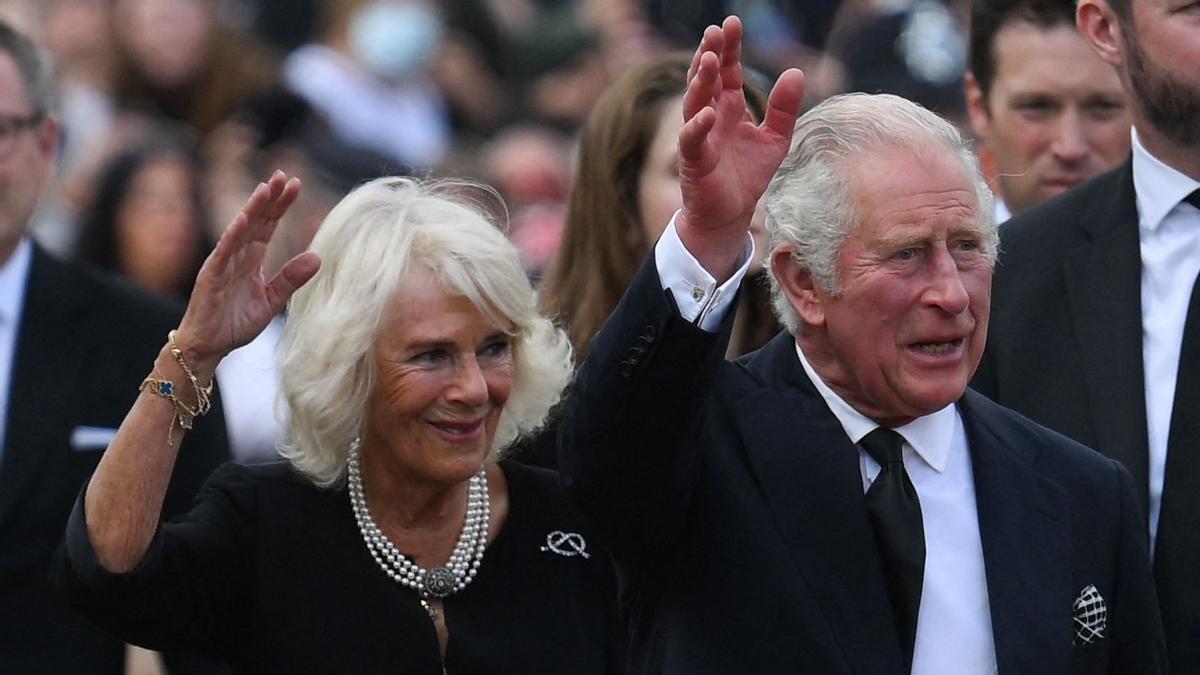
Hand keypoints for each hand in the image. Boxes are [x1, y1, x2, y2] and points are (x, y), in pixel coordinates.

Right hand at [175, 171, 320, 373]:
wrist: (209, 347)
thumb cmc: (234, 323)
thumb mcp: (271, 300)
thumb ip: (291, 278)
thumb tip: (318, 257)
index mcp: (251, 259)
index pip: (269, 225)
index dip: (281, 206)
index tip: (296, 186)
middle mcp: (237, 256)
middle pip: (256, 220)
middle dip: (270, 198)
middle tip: (284, 176)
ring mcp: (222, 263)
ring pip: (240, 230)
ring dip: (252, 209)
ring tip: (266, 189)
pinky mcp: (211, 276)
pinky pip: (223, 252)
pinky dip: (232, 235)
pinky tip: (243, 219)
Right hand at [677, 16, 804, 279]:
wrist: (729, 215)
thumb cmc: (747, 175)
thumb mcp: (775, 139)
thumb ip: (785, 108)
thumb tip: (797, 71)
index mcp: (729, 108)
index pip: (728, 71)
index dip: (730, 49)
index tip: (731, 23)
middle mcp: (711, 117)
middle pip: (708, 80)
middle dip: (710, 56)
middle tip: (714, 32)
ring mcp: (699, 138)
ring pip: (695, 103)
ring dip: (700, 83)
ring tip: (709, 61)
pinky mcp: (694, 162)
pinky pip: (692, 140)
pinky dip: (697, 126)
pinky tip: (708, 112)